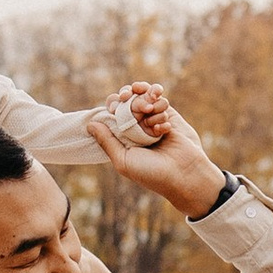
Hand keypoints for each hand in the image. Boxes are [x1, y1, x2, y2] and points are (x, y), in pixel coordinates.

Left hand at [83, 90, 225, 219]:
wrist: (183, 174)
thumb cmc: (151, 173)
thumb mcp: (123, 160)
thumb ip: (106, 142)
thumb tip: (90, 124)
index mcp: (123, 137)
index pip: (113, 113)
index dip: (113, 104)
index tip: (114, 105)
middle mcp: (137, 128)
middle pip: (128, 102)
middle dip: (129, 98)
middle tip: (131, 98)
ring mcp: (153, 121)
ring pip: (144, 99)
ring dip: (145, 101)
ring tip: (149, 110)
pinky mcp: (170, 117)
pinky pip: (161, 101)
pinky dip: (160, 104)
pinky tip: (163, 121)